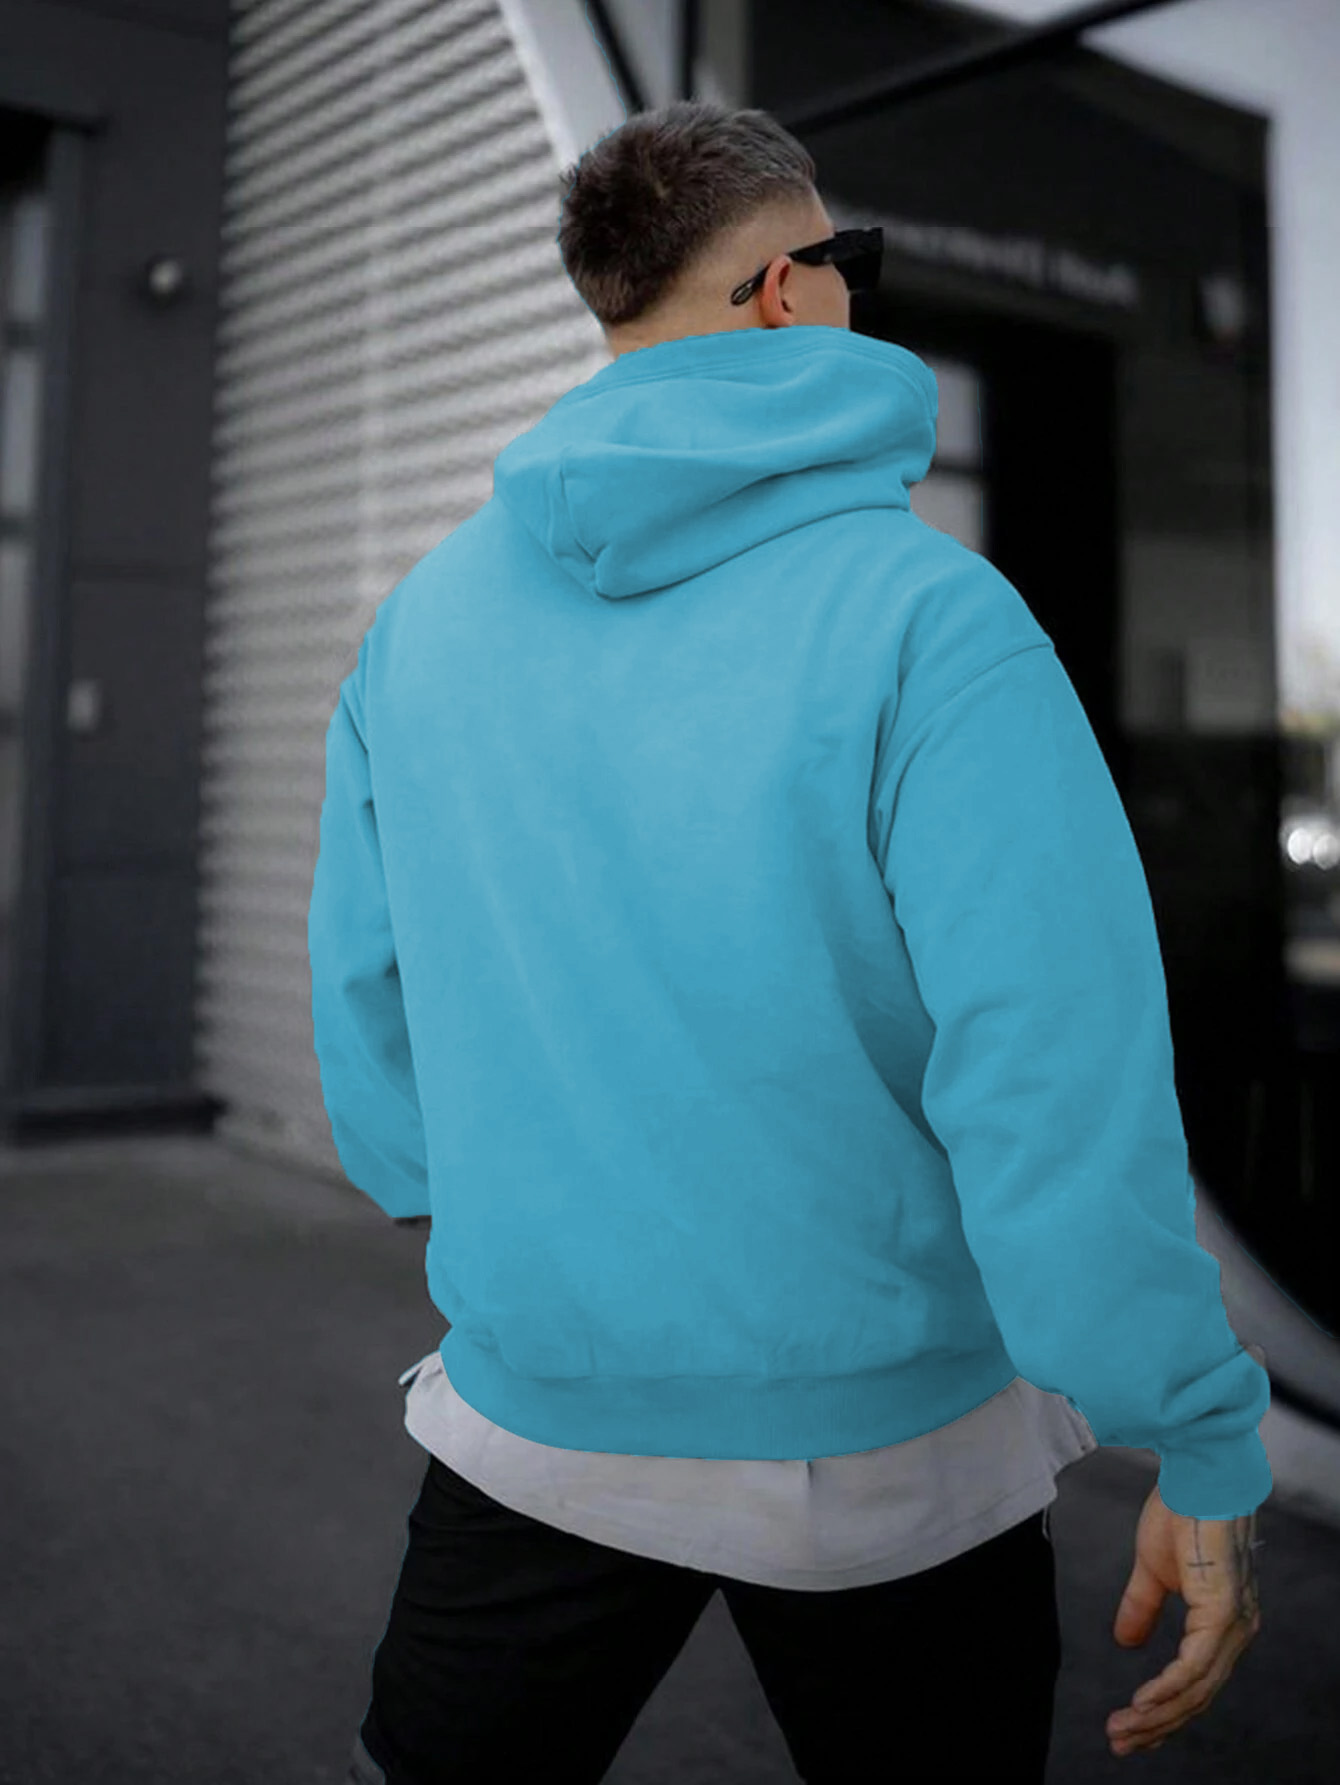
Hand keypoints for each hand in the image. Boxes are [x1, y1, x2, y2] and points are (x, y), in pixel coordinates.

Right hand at [1105, 1347, 1265, 1757]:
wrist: (1196, 1471)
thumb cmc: (1181, 1512)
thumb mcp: (1152, 1568)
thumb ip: (1142, 1606)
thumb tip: (1125, 1642)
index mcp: (1223, 1623)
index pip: (1195, 1683)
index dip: (1163, 1711)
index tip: (1130, 1729)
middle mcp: (1236, 1632)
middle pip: (1197, 1697)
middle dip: (1156, 1726)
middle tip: (1119, 1743)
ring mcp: (1233, 1624)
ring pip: (1196, 1690)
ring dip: (1156, 1716)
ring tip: (1122, 1729)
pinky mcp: (1223, 1612)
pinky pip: (1195, 1666)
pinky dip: (1167, 1690)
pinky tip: (1143, 1704)